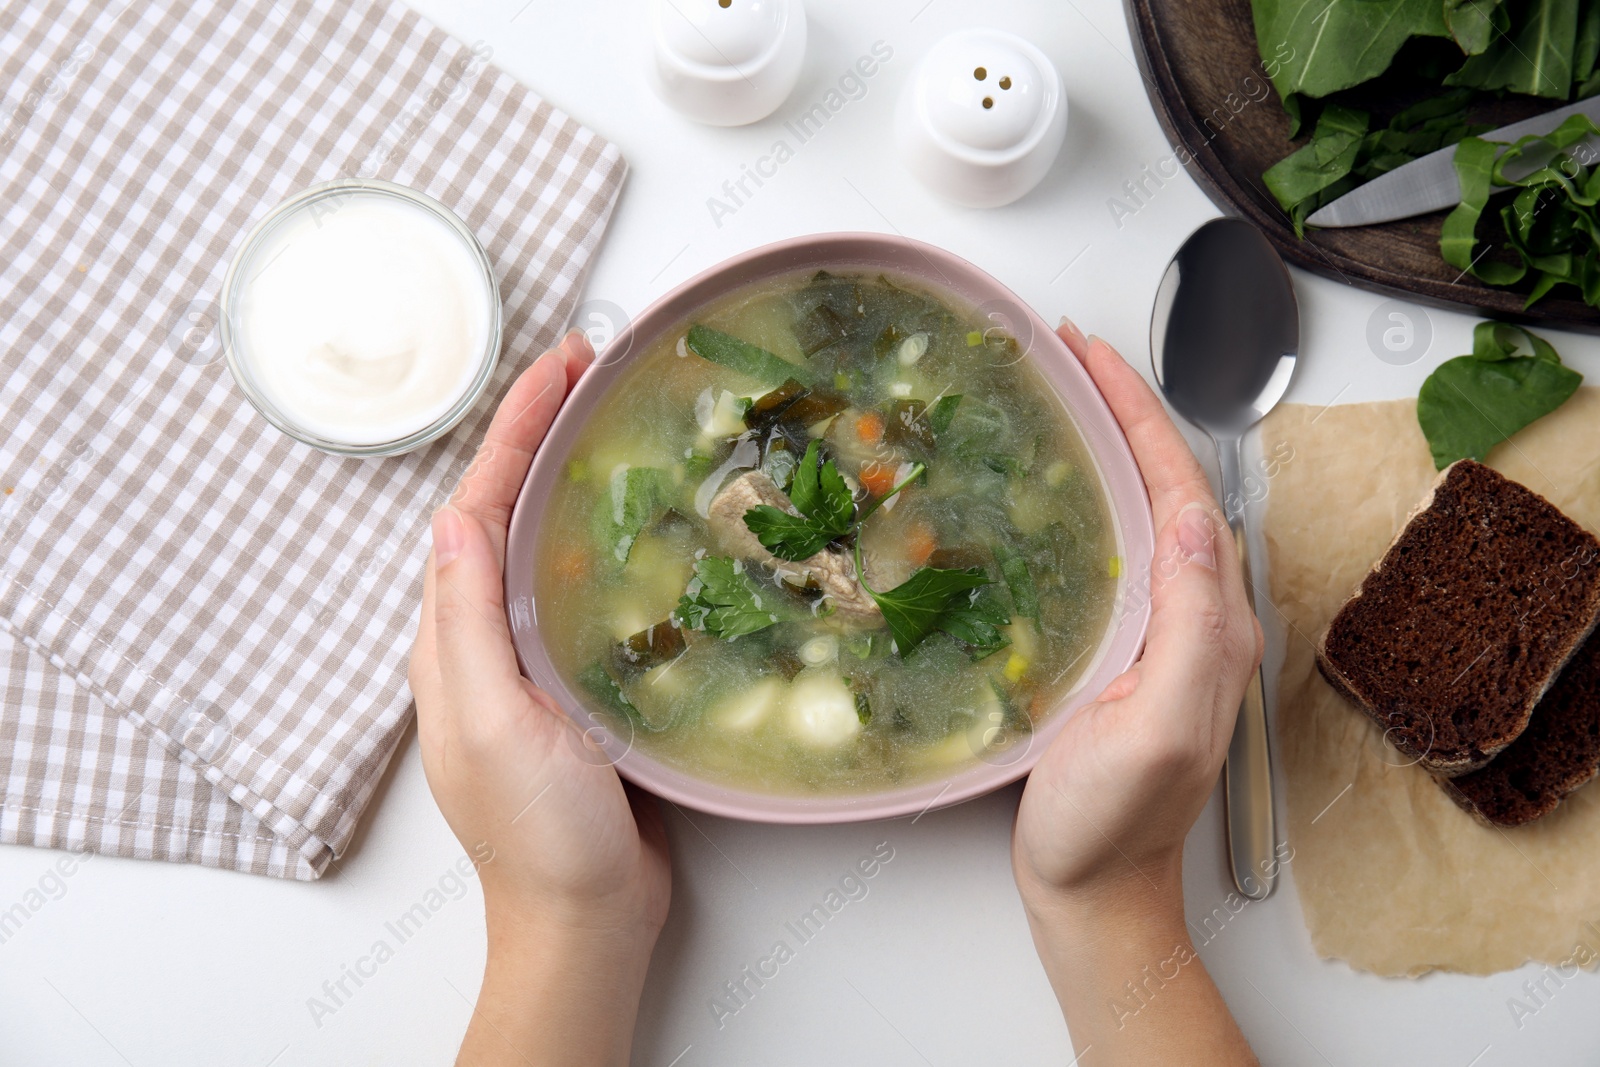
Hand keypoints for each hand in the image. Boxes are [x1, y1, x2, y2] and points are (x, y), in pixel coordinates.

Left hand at [409, 331, 669, 1065]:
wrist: (583, 917)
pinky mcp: (578, 683)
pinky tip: (640, 521)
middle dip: (539, 430)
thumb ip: (467, 625)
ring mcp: (531, 660)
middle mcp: (485, 639)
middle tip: (589, 365)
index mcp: (454, 640)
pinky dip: (602, 534)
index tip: (560, 365)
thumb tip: (450, 521)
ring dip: (568, 472)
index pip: (474, 506)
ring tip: (611, 416)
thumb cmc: (539, 834)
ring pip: (542, 540)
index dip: (514, 428)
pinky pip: (580, 585)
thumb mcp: (493, 723)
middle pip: (504, 508)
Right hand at [1011, 322, 1260, 1065]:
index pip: (1181, 490)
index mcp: (1210, 624)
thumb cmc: (1113, 824)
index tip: (1093, 357)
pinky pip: (1116, 549)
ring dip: (1109, 446)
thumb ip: (1189, 632)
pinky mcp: (1124, 648)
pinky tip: (1056, 490)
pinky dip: (1090, 498)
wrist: (1094, 889)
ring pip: (1142, 509)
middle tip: (1070, 356)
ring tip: (1063, 397)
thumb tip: (1186, 525)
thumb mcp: (1158, 731)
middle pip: (1166, 484)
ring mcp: (1160, 632)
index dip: (1140, 415)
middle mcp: (1196, 617)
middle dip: (1126, 410)